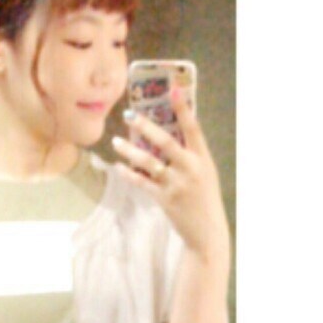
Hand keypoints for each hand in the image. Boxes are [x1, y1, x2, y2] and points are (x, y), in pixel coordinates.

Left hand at [111, 86, 230, 263]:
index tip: (173, 89)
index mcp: (203, 159)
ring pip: (149, 162)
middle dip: (147, 126)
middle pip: (166, 142)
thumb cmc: (204, 199)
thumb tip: (168, 135)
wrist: (207, 232)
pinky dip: (130, 174)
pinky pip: (143, 183)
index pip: (193, 128)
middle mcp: (190, 169)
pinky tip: (119, 166)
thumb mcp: (205, 173)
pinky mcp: (165, 199)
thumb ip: (190, 155)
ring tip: (116, 141)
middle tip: (130, 114)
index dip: (183, 108)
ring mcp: (176, 184)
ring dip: (130, 151)